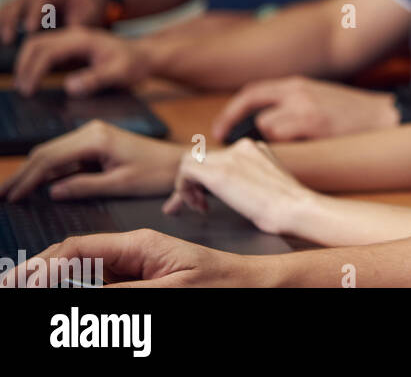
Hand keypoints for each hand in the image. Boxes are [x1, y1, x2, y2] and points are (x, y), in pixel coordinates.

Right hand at [0, 0, 108, 44]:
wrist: (85, 4)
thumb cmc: (88, 11)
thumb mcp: (88, 17)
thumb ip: (77, 27)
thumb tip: (67, 43)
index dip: (35, 13)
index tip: (31, 29)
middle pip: (19, 1)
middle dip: (12, 20)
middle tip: (9, 39)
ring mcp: (26, 0)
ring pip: (9, 7)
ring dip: (2, 23)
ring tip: (1, 40)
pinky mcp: (19, 10)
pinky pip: (5, 14)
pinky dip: (0, 23)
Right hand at [0, 120, 184, 201]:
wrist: (178, 161)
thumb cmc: (156, 173)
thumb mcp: (121, 184)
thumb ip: (85, 186)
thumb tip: (53, 192)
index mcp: (96, 139)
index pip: (50, 158)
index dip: (28, 178)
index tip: (13, 196)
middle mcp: (90, 131)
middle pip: (45, 152)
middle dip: (23, 174)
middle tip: (4, 194)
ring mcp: (92, 134)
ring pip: (52, 153)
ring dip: (33, 171)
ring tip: (14, 191)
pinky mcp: (95, 142)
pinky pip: (66, 156)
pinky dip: (49, 169)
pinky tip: (36, 183)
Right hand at [0, 229, 260, 286]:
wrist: (256, 285)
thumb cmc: (226, 283)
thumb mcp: (174, 290)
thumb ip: (126, 293)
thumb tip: (80, 291)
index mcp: (141, 243)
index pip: (77, 249)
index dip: (42, 266)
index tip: (18, 281)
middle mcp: (135, 251)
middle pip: (75, 260)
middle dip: (43, 274)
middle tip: (15, 288)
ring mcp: (138, 265)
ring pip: (87, 274)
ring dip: (62, 283)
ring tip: (33, 288)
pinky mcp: (146, 279)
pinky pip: (108, 284)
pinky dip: (87, 289)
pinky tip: (70, 296)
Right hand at [13, 26, 149, 96]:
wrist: (146, 56)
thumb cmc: (135, 64)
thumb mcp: (119, 74)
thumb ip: (95, 79)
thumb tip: (69, 87)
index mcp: (83, 39)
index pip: (48, 52)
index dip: (34, 71)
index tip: (29, 90)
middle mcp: (74, 34)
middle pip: (36, 44)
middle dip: (24, 66)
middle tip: (22, 89)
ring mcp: (71, 38)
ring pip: (38, 44)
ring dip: (27, 62)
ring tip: (25, 85)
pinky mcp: (71, 45)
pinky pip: (46, 49)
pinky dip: (35, 61)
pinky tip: (34, 78)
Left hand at [164, 139, 316, 236]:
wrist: (295, 209)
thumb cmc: (290, 207)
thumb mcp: (271, 186)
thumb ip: (253, 181)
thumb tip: (238, 192)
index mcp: (255, 149)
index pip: (220, 157)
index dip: (209, 178)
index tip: (208, 198)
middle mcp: (242, 147)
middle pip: (203, 158)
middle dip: (193, 182)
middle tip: (194, 204)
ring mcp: (230, 157)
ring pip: (190, 161)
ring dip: (187, 185)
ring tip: (197, 206)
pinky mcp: (218, 172)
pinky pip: (185, 171)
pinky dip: (183, 189)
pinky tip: (197, 205)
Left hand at [211, 76, 399, 142]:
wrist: (385, 116)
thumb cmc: (352, 113)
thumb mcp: (318, 97)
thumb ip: (291, 103)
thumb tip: (261, 123)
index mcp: (297, 84)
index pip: (253, 91)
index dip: (232, 110)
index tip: (222, 129)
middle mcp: (298, 91)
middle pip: (253, 105)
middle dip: (237, 124)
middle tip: (228, 140)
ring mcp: (306, 107)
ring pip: (268, 125)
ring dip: (273, 138)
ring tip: (293, 145)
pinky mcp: (315, 124)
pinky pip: (284, 138)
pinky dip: (286, 146)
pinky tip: (303, 148)